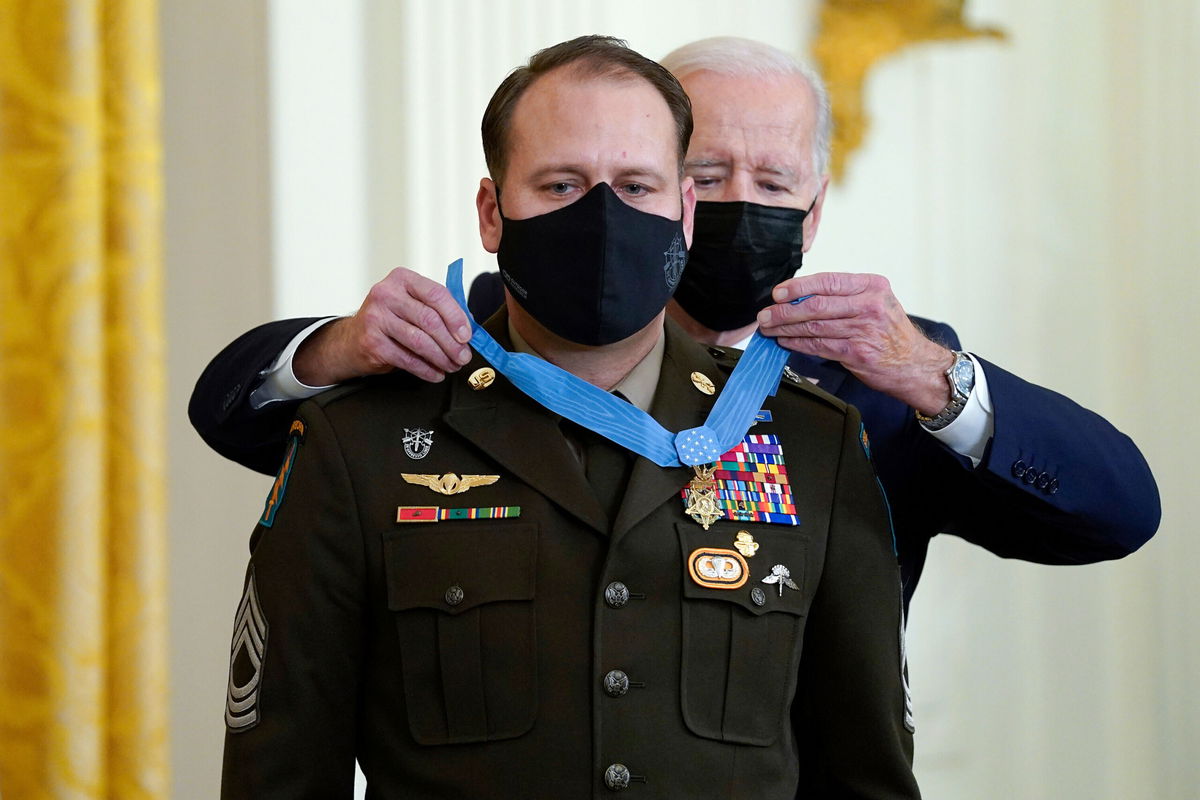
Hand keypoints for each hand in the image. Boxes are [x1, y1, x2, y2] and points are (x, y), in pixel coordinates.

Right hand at [293, 268, 472, 384]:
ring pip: (420, 341)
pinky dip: (426, 369)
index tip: (468, 335)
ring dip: (442, 358)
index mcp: (401, 279)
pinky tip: (436, 374)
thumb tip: (470, 327)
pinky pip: (407, 359)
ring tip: (453, 366)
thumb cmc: (390, 320)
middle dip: (452, 343)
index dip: (456, 316)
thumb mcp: (411, 304)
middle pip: (430, 320)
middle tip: (464, 356)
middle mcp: (385, 294)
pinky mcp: (371, 342)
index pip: (436, 294)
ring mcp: (375, 318)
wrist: (352, 339)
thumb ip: (438, 309)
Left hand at [757, 272, 953, 414]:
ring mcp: (864, 330)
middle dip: (785, 310)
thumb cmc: (891, 332)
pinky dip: (797, 344)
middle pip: (816, 305)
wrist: (914, 364)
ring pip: (814, 327)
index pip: (827, 281)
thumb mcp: (876, 302)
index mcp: (872, 286)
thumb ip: (844, 297)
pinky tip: (785, 341)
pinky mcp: (857, 353)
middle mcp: (869, 305)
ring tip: (769, 328)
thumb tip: (800, 296)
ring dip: (786, 328)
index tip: (778, 292)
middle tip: (765, 314)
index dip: (798, 287)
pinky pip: (819, 346)